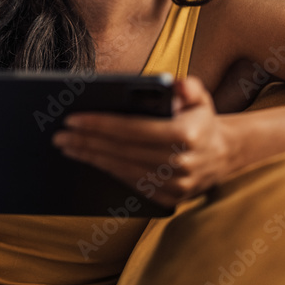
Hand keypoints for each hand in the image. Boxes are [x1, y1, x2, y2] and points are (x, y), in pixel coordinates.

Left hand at [51, 76, 233, 207]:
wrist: (224, 154)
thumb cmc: (201, 118)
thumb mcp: (201, 95)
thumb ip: (190, 86)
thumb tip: (178, 85)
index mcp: (186, 135)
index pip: (132, 129)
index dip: (100, 124)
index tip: (73, 119)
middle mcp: (181, 163)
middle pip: (122, 151)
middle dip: (87, 142)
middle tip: (60, 134)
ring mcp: (176, 185)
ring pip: (123, 169)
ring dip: (91, 158)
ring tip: (68, 146)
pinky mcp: (170, 199)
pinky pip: (131, 183)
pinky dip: (108, 170)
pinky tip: (90, 159)